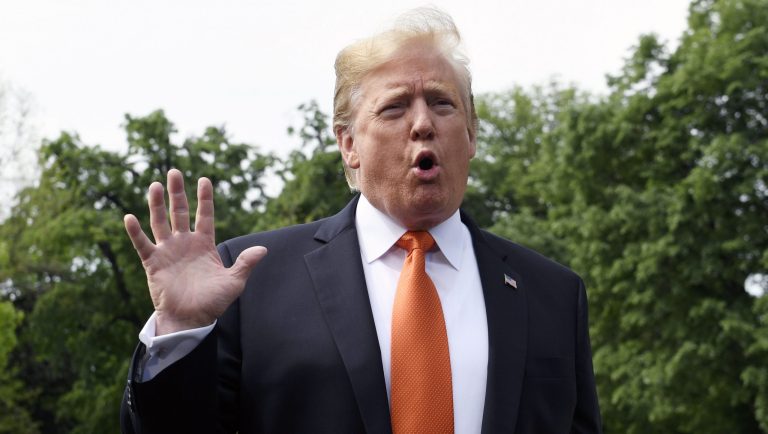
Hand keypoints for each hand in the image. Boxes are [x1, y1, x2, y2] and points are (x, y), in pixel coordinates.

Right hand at [124, 169, 266, 334]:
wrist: (191, 320)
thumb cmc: (212, 302)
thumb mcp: (234, 282)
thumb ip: (245, 263)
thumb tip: (263, 249)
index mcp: (204, 245)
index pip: (204, 216)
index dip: (204, 198)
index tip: (204, 179)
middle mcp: (184, 243)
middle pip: (179, 212)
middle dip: (177, 193)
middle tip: (174, 172)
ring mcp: (168, 251)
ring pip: (160, 222)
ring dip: (157, 204)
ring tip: (156, 185)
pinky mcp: (153, 263)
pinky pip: (142, 244)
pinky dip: (135, 232)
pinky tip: (129, 217)